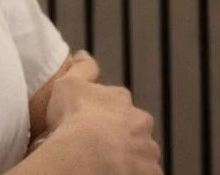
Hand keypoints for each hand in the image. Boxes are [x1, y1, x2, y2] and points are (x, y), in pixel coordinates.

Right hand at [43, 56, 161, 174]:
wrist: (85, 154)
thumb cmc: (75, 117)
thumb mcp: (69, 83)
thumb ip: (81, 68)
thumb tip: (85, 55)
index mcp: (122, 99)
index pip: (118, 102)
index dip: (104, 113)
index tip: (91, 122)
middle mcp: (140, 123)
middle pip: (133, 128)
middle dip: (122, 135)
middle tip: (101, 146)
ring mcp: (147, 151)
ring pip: (141, 153)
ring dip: (131, 157)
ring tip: (109, 164)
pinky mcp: (150, 174)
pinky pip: (144, 173)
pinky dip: (134, 173)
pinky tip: (116, 172)